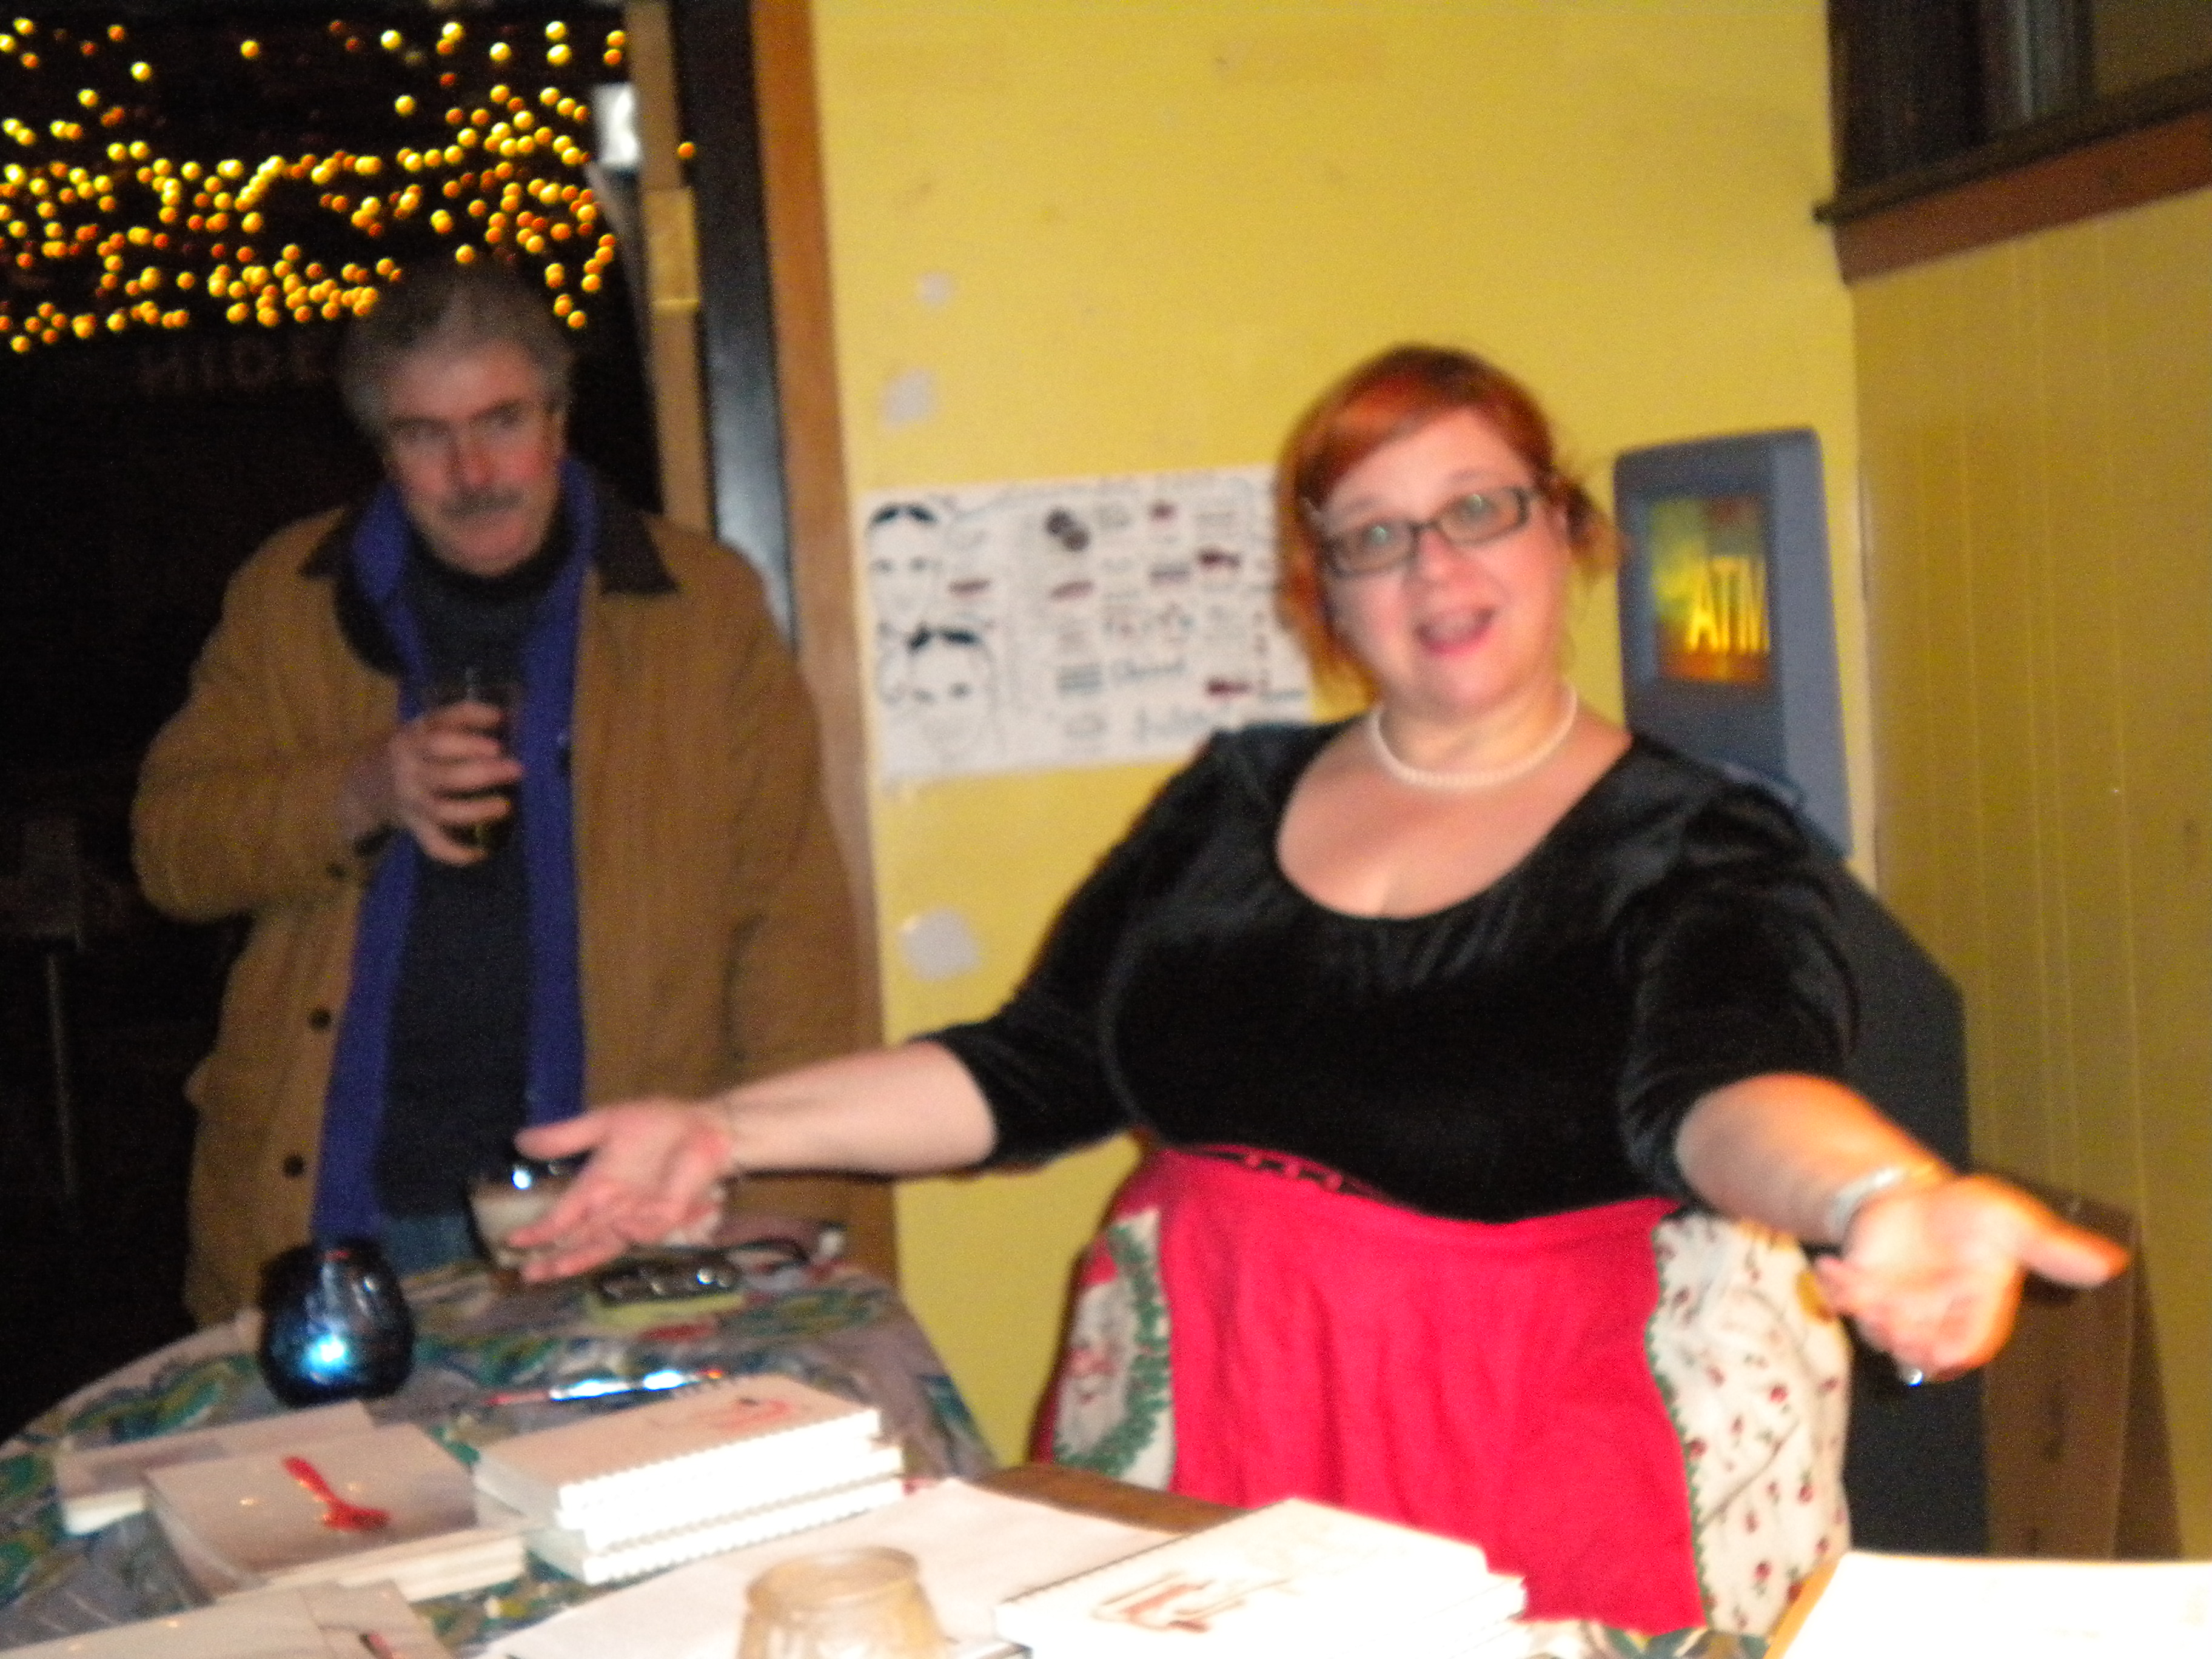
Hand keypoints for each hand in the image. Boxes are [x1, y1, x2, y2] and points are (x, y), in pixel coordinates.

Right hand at [342, 701, 521, 864]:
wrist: (369, 783)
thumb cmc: (415, 749)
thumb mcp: (426, 725)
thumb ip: (458, 718)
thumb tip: (503, 716)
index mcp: (413, 741)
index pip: (439, 738)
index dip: (470, 741)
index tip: (499, 739)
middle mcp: (411, 772)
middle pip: (446, 776)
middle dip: (484, 773)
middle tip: (517, 770)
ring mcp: (413, 803)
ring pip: (443, 811)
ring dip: (476, 811)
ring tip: (506, 806)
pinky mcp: (417, 828)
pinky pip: (435, 845)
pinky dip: (457, 852)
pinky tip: (483, 851)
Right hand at [507, 1099, 736, 1279]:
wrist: (706, 1124)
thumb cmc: (659, 1124)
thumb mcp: (605, 1124)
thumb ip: (567, 1137)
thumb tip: (519, 1140)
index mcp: (597, 1188)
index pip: (562, 1217)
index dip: (540, 1231)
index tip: (512, 1242)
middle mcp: (614, 1209)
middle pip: (579, 1240)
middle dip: (554, 1258)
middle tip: (527, 1275)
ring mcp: (640, 1216)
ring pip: (606, 1245)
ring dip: (582, 1257)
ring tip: (556, 1268)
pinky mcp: (668, 1214)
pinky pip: (647, 1229)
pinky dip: (634, 1230)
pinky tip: (620, 1229)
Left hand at [1812, 1174, 2127, 1377]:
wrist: (1912, 1195)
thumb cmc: (1968, 1214)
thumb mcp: (2010, 1222)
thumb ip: (2051, 1248)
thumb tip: (2112, 1264)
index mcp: (1976, 1311)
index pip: (1969, 1345)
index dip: (1953, 1349)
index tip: (1938, 1346)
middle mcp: (1934, 1320)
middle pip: (1920, 1352)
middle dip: (1906, 1341)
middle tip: (1892, 1320)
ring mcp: (1894, 1310)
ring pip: (1880, 1335)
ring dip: (1868, 1318)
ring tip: (1859, 1293)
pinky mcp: (1859, 1292)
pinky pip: (1844, 1302)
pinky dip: (1833, 1287)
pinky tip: (1827, 1265)